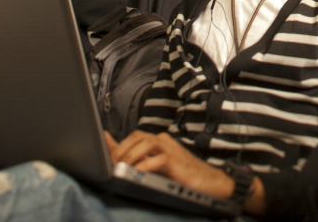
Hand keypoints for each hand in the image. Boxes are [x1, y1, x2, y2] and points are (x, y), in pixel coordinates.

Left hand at [107, 131, 228, 192]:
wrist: (210, 182)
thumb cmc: (181, 174)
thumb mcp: (155, 165)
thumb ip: (133, 154)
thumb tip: (108, 142)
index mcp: (158, 140)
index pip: (133, 136)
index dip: (118, 146)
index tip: (106, 158)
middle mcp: (164, 141)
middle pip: (136, 137)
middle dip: (120, 151)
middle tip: (111, 166)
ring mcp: (171, 149)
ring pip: (145, 144)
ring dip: (129, 157)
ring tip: (120, 170)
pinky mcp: (176, 162)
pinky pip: (157, 160)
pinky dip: (143, 167)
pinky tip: (136, 174)